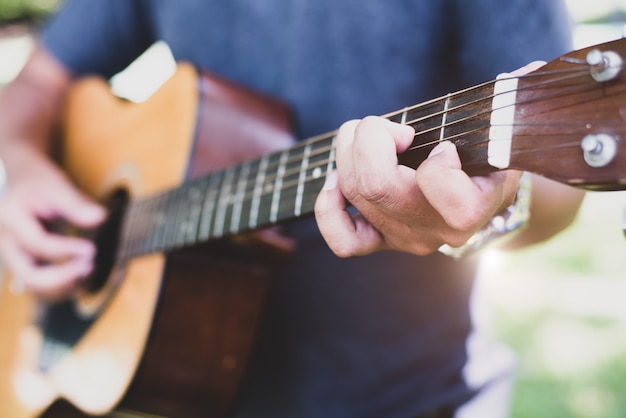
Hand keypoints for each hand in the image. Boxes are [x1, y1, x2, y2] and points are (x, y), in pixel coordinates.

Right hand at [0, 147, 105, 299]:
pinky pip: (37, 283)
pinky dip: (59, 286)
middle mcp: (5, 241)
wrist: (19, 179)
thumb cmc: (36, 180)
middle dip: (62, 278)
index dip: (66, 250)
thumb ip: (76, 203)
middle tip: (89, 267)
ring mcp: (11, 254)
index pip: (38, 243)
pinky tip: (81, 276)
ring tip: (88, 272)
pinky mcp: (22, 261)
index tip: (91, 249)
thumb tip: (100, 218)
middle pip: (28, 275)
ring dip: (62, 286)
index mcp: (10, 218)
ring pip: (32, 285)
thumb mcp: (55, 184)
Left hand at [314, 116, 520, 256]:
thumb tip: (525, 72)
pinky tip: (337, 181)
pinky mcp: (380, 242)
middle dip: (370, 137)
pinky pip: (343, 240)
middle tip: (386, 126)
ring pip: (355, 194)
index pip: (442, 189)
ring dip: (347, 150)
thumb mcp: (501, 136)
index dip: (436, 160)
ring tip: (363, 135)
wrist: (480, 198)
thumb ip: (503, 108)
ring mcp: (405, 239)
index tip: (444, 145)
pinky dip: (329, 206)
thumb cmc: (486, 158)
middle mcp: (436, 231)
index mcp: (473, 209)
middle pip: (377, 185)